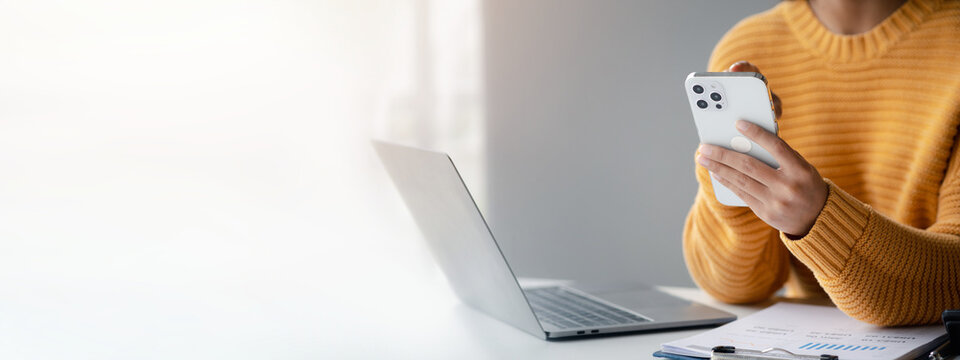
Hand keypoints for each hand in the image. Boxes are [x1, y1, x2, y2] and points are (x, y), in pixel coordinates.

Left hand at [695, 62, 826, 236]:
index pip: (776, 147)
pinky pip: (741, 193)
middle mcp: (787, 186)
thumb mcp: (801, 167)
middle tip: (705, 146)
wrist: (818, 218)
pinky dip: (726, 181)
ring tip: (704, 158)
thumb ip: (779, 156)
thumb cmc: (806, 184)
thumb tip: (746, 141)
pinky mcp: (765, 213)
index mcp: (800, 169)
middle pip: (749, 165)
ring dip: (718, 168)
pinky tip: (716, 172)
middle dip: (723, 154)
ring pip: (741, 180)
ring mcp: (775, 201)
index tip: (738, 123)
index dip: (756, 134)